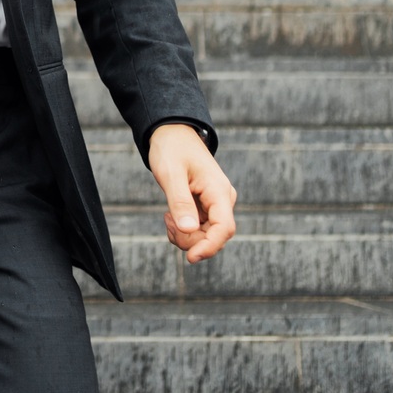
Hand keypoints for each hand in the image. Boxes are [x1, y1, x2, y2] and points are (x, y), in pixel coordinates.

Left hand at [148, 123, 236, 263]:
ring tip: (168, 217)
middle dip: (190, 239)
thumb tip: (189, 230)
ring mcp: (216, 204)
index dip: (209, 247)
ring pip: (206, 235)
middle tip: (167, 221)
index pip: (224, 228)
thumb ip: (180, 202)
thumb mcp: (171, 174)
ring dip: (185, 236)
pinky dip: (184, 230)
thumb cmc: (171, 149)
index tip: (190, 258)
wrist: (171, 133)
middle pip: (214, 236)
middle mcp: (222, 200)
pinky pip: (199, 229)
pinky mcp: (207, 207)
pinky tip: (172, 217)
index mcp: (219, 191)